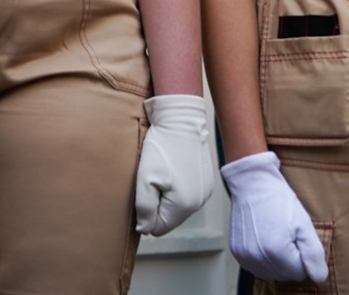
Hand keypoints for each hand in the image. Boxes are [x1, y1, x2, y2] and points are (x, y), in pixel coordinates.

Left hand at [134, 95, 215, 234]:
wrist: (181, 119)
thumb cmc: (161, 147)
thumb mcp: (145, 179)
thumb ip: (143, 209)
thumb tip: (144, 229)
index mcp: (184, 206)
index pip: (158, 228)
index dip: (145, 213)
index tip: (142, 191)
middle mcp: (199, 202)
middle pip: (169, 218)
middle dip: (156, 204)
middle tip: (150, 180)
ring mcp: (205, 191)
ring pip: (178, 206)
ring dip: (166, 195)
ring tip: (161, 172)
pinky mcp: (206, 180)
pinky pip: (187, 194)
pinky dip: (177, 186)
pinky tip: (172, 169)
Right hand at [221, 151, 327, 283]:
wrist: (252, 183)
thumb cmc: (279, 200)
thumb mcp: (304, 224)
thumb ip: (313, 254)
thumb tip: (319, 278)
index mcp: (277, 252)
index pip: (300, 273)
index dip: (303, 255)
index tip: (297, 236)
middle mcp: (258, 258)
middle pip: (285, 274)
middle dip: (290, 259)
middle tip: (287, 233)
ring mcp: (245, 256)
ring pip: (271, 272)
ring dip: (277, 261)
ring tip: (275, 235)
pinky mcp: (237, 252)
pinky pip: (256, 266)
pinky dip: (263, 258)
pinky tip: (264, 240)